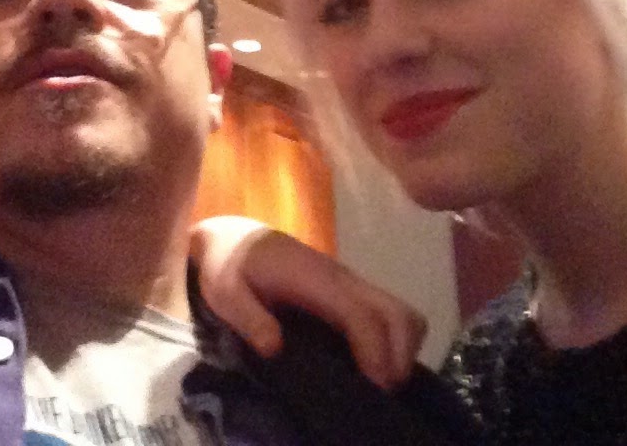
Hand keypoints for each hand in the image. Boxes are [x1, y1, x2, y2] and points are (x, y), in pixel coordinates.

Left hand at [191, 216, 426, 389]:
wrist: (232, 235)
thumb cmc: (228, 265)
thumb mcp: (225, 293)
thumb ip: (248, 319)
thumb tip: (275, 349)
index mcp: (313, 279)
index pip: (359, 314)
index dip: (373, 351)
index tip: (375, 387)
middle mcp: (341, 278)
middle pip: (397, 312)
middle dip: (400, 355)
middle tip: (380, 392)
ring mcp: (349, 283)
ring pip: (400, 312)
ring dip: (401, 349)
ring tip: (379, 383)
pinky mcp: (349, 290)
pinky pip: (387, 314)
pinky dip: (392, 341)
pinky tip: (371, 367)